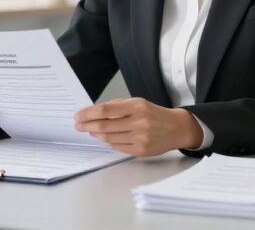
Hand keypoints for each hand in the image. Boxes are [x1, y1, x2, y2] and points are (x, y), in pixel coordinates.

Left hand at [74, 97, 202, 156]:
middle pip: (104, 126)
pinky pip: (117, 147)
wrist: (176, 128)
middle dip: (87, 125)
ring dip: (96, 134)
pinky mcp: (141, 151)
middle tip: (78, 125)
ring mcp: (140, 138)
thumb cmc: (153, 114)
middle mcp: (139, 122)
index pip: (105, 110)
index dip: (88, 113)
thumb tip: (93, 113)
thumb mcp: (137, 103)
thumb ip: (116, 107)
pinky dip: (108, 142)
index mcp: (137, 106)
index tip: (78, 116)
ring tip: (90, 130)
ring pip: (109, 138)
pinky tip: (104, 138)